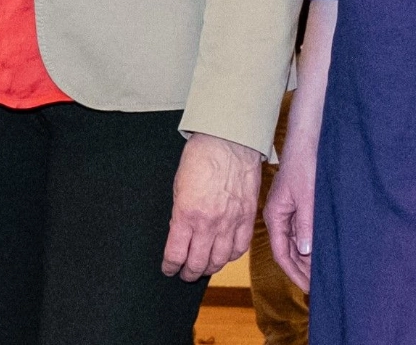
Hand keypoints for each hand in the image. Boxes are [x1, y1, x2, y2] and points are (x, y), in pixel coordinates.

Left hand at [162, 132, 262, 281]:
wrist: (228, 141)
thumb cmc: (200, 157)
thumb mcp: (179, 186)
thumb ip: (180, 213)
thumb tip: (179, 233)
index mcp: (186, 214)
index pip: (176, 254)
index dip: (170, 266)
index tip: (168, 268)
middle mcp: (209, 224)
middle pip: (198, 263)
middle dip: (188, 273)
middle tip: (185, 274)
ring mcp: (230, 222)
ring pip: (219, 261)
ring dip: (209, 268)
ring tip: (203, 268)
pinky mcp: (247, 218)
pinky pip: (240, 248)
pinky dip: (230, 256)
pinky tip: (224, 255)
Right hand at [262, 136, 316, 290]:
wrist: (306, 141)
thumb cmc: (304, 165)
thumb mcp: (307, 197)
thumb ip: (306, 224)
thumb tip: (306, 252)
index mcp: (274, 216)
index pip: (281, 253)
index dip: (295, 273)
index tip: (309, 288)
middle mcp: (278, 217)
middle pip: (287, 252)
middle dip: (301, 270)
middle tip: (319, 286)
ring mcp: (286, 212)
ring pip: (295, 244)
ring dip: (307, 259)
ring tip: (322, 274)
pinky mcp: (296, 207)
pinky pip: (300, 233)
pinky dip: (310, 246)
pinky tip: (321, 253)